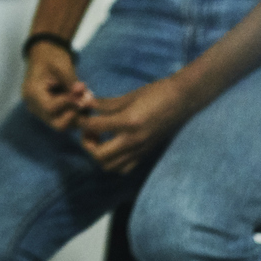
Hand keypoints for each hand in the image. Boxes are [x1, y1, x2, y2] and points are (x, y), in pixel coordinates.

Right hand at [20, 43, 89, 130]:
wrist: (45, 55)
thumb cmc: (52, 57)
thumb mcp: (62, 65)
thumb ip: (72, 83)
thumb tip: (86, 98)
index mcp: (32, 93)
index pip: (50, 108)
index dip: (69, 102)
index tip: (82, 89)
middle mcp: (35, 107)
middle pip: (58, 124)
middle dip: (75, 113)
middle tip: (86, 97)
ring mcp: (42, 113)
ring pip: (65, 125)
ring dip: (79, 114)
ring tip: (85, 96)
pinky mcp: (51, 114)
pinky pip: (67, 121)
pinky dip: (78, 113)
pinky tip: (82, 99)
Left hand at [79, 77, 193, 173]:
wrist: (183, 100)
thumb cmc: (156, 92)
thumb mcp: (129, 96)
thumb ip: (106, 104)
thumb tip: (84, 103)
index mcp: (128, 121)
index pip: (93, 126)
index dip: (80, 119)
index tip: (77, 113)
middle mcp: (134, 140)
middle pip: (99, 155)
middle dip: (87, 143)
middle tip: (88, 129)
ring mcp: (140, 150)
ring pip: (110, 166)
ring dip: (99, 154)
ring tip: (100, 138)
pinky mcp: (145, 154)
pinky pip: (124, 168)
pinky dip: (113, 161)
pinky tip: (113, 146)